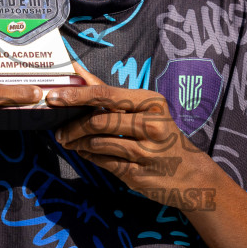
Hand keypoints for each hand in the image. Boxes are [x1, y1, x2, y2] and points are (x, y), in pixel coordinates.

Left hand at [45, 60, 208, 195]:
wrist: (192, 175)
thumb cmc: (163, 136)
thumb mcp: (146, 109)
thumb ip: (111, 93)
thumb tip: (78, 71)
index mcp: (151, 102)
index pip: (105, 94)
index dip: (76, 95)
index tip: (53, 96)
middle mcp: (151, 124)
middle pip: (98, 121)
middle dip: (72, 126)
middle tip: (58, 130)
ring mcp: (145, 151)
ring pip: (97, 143)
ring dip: (76, 142)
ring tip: (68, 141)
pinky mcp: (137, 173)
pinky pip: (102, 161)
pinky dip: (88, 156)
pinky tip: (84, 152)